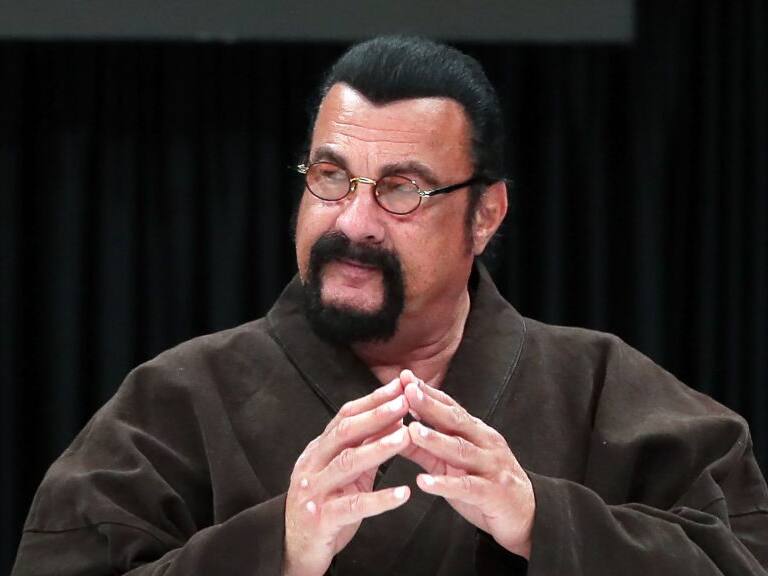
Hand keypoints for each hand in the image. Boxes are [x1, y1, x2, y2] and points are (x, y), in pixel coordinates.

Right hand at [284, 378, 412, 575]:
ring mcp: (313, 491)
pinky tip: (403, 494)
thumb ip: (364, 448)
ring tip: (406, 437)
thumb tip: (393, 420)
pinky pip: (354, 507)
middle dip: (376, 415)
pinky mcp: (321, 519)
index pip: (344, 416)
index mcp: (318, 450)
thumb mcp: (344, 474)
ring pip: (347, 463)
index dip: (372, 400)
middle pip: (344, 433)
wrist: (294, 549)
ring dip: (379, 448)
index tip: (398, 387)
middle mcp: (312, 465)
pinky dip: (380, 500)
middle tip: (404, 403)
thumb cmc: (324, 505)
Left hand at [402, 377, 534, 558]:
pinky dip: (444, 484)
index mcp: (476, 432)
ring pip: (461, 450)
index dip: (428, 392)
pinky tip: (423, 482)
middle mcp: (485, 443)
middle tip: (408, 392)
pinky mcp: (493, 493)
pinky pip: (467, 487)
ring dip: (436, 439)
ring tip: (412, 430)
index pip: (450, 407)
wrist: (527, 514)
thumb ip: (426, 448)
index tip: (405, 377)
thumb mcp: (453, 463)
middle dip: (431, 406)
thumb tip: (396, 430)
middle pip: (456, 421)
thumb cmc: (485, 483)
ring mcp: (491, 466)